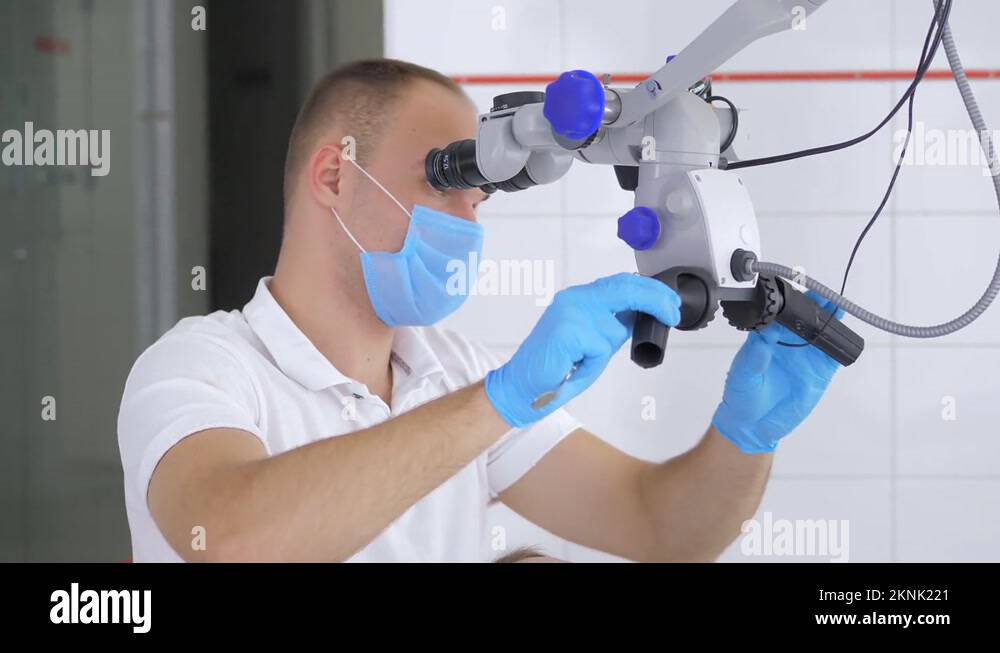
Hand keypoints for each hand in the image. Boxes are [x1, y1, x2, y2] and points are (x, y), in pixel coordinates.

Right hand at [485, 273, 680, 426]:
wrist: (524, 385)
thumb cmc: (558, 367)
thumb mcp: (595, 341)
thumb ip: (615, 324)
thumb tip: (645, 315)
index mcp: (581, 297)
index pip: (622, 282)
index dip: (651, 290)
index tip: (671, 302)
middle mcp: (574, 298)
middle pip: (625, 288)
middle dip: (655, 300)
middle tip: (673, 314)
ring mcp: (570, 312)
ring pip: (614, 328)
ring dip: (604, 352)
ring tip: (581, 361)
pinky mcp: (567, 331)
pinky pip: (600, 348)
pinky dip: (592, 363)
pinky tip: (573, 366)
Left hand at [711, 291, 844, 453]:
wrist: (752, 425)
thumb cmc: (742, 395)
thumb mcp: (744, 374)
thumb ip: (755, 354)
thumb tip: (765, 333)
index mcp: (767, 338)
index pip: (781, 314)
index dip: (790, 302)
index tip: (796, 294)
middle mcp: (788, 344)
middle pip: (805, 319)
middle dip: (816, 305)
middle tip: (824, 296)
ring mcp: (805, 358)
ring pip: (821, 334)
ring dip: (830, 320)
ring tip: (837, 309)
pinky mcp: (818, 374)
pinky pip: (832, 356)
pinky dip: (840, 345)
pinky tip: (843, 335)